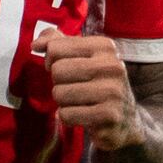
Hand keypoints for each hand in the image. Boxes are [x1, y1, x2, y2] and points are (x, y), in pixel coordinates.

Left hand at [36, 27, 140, 148]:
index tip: (66, 70)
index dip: (51, 61)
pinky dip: (68, 118)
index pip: (55, 48)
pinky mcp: (109, 115)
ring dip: (63, 102)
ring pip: (60, 94)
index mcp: (104, 46)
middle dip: (58, 83)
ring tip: (80, 103)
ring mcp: (113, 91)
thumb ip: (58, 43)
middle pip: (57, 71)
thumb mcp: (82, 57)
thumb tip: (35, 44)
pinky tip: (83, 116)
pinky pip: (67, 115)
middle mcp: (112, 65)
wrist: (127, 119)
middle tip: (74, 89)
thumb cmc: (97, 84)